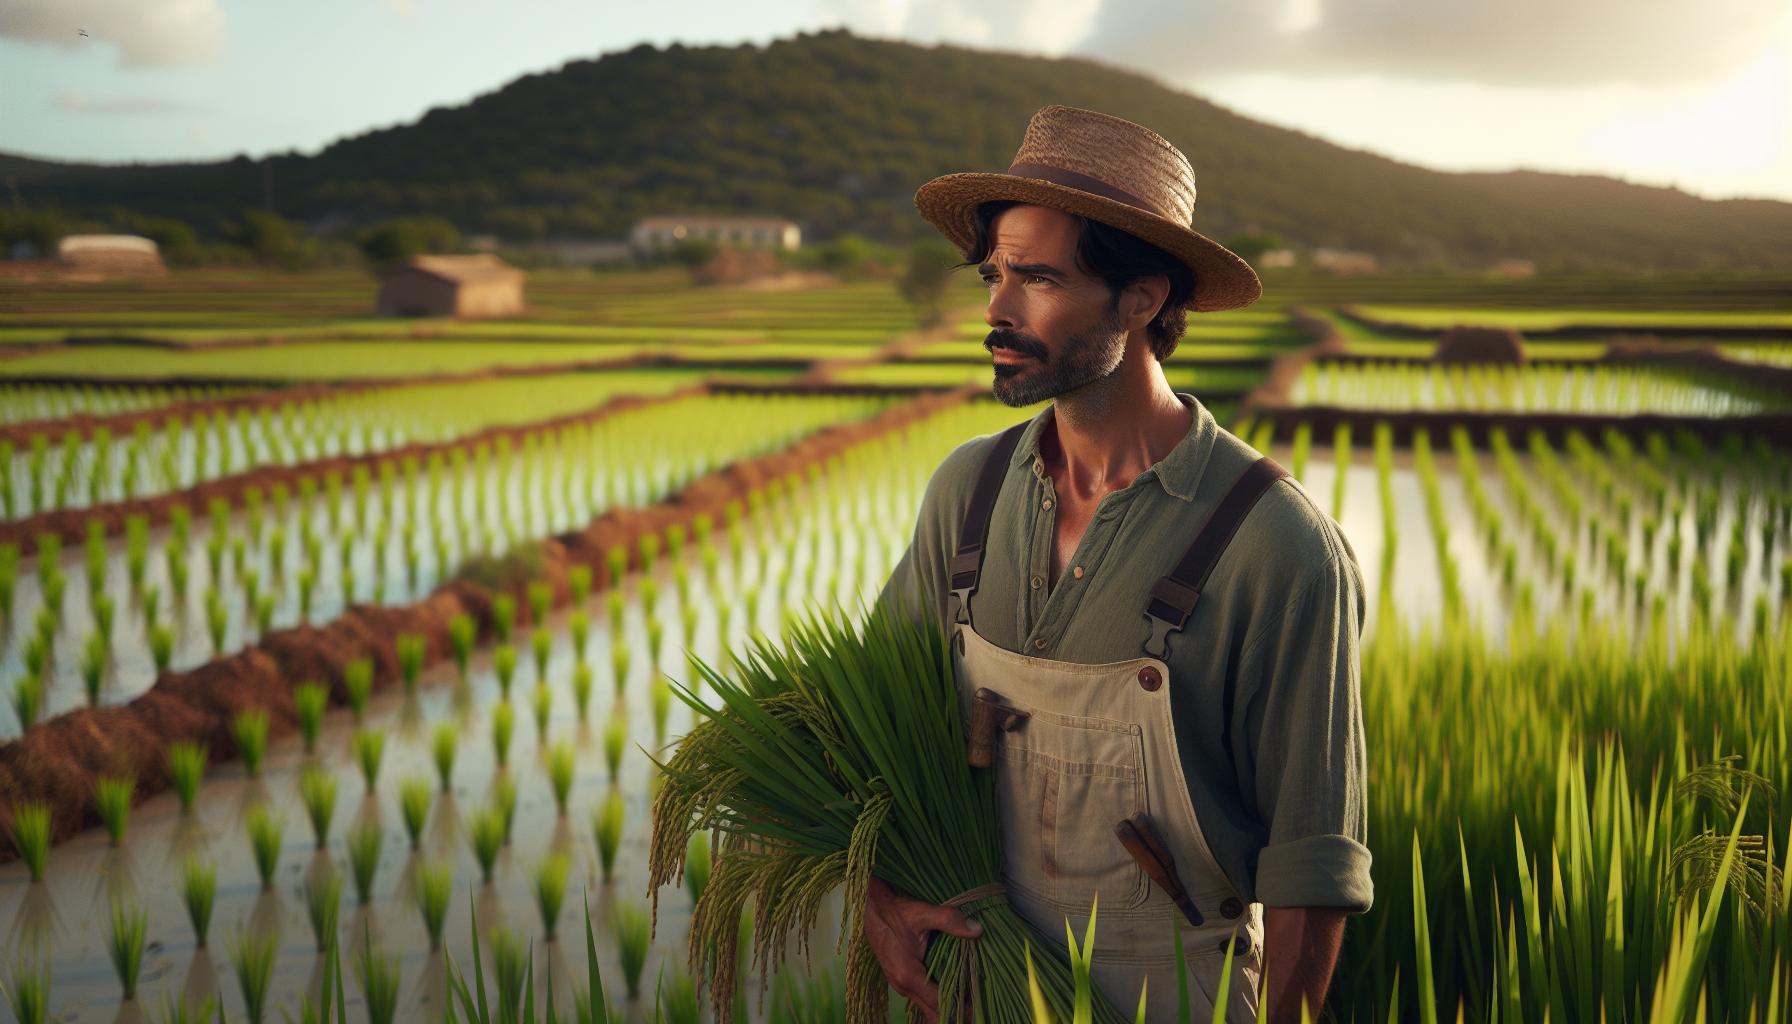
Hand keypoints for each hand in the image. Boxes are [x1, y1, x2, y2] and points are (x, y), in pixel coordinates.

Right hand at [863, 876, 982, 1021]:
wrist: (871, 907)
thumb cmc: (895, 910)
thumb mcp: (922, 912)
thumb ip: (949, 920)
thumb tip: (977, 930)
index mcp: (908, 975)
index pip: (940, 1003)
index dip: (961, 1008)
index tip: (980, 1008)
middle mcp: (902, 985)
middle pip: (932, 1013)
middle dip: (955, 1013)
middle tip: (978, 1011)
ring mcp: (899, 984)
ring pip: (926, 1007)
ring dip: (945, 1007)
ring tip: (968, 1002)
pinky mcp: (899, 978)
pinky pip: (921, 997)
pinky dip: (936, 1000)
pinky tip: (951, 992)